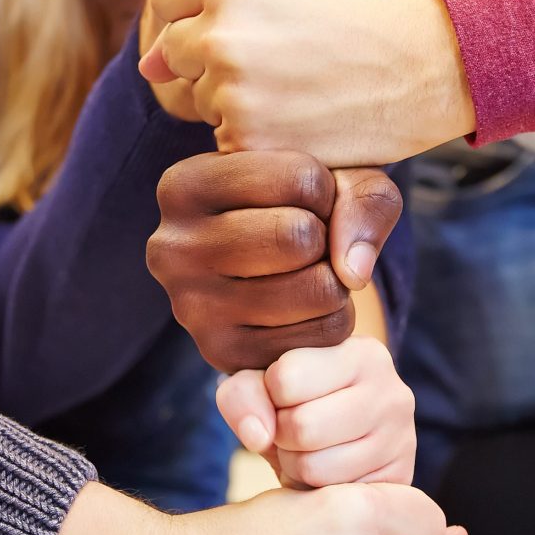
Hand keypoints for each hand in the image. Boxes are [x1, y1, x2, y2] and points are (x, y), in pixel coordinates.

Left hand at [142, 0, 475, 164]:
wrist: (425, 67)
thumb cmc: (356, 23)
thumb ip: (211, 10)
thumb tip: (148, 67)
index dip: (199, 10)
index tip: (243, 23)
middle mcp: (218, 33)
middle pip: (177, 53)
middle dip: (214, 60)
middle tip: (280, 61)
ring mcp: (229, 90)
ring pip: (200, 100)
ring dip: (235, 101)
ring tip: (297, 89)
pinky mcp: (247, 140)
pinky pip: (223, 142)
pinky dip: (255, 139)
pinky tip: (301, 120)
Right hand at [150, 150, 402, 369]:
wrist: (269, 271)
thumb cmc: (298, 206)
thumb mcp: (335, 177)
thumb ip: (363, 199)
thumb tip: (352, 272)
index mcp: (182, 187)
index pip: (301, 178)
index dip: (328, 190)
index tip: (306, 198)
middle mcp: (171, 248)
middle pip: (300, 236)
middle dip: (328, 237)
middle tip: (311, 240)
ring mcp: (192, 309)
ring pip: (317, 290)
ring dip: (336, 280)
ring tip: (310, 270)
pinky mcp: (224, 356)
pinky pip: (321, 337)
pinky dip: (334, 319)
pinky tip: (307, 308)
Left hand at [222, 337, 416, 488]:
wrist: (334, 441)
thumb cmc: (294, 403)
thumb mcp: (259, 386)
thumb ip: (243, 396)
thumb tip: (259, 436)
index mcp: (362, 352)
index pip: (286, 378)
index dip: (268, 395)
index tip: (282, 396)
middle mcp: (393, 391)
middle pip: (302, 426)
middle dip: (280, 435)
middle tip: (290, 431)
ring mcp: (402, 439)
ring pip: (314, 466)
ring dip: (295, 465)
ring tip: (307, 451)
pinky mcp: (398, 481)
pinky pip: (331, 496)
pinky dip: (315, 490)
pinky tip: (326, 472)